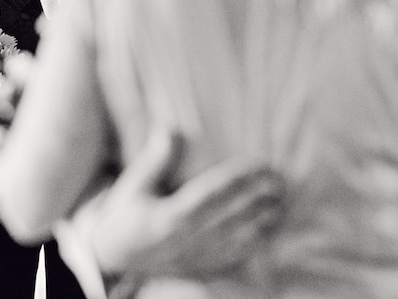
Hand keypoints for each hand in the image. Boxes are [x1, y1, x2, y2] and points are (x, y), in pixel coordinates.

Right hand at [91, 131, 284, 278]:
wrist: (114, 258)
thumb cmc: (126, 215)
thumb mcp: (133, 185)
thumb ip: (155, 159)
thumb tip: (170, 128)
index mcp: (171, 216)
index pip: (214, 192)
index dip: (240, 176)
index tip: (260, 161)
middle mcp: (188, 239)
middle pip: (234, 216)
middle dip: (260, 197)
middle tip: (282, 178)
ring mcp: (198, 257)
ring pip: (240, 239)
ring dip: (264, 221)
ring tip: (282, 201)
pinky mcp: (202, 269)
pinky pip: (235, 258)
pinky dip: (256, 245)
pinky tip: (271, 230)